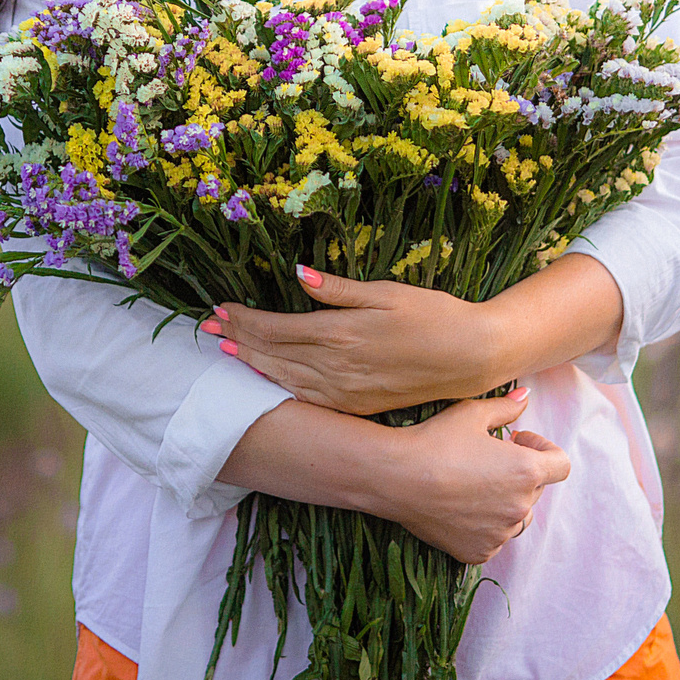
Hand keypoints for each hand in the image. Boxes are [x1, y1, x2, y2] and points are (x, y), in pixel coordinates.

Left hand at [200, 265, 500, 413]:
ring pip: (285, 377)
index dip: (244, 319)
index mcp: (342, 333)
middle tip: (208, 327)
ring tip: (226, 349)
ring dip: (252, 362)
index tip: (219, 308)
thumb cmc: (433, 315)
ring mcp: (346, 391)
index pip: (277, 327)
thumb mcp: (386, 292)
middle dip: (238, 338)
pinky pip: (307, 396)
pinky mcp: (357, 405)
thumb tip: (299, 275)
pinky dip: (280, 384)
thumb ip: (339, 289)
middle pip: (274, 353)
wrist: (471, 357)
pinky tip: (266, 376)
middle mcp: (337, 367)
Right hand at [378, 389, 569, 563]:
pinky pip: (493, 538)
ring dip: (506, 502)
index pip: (561, 464)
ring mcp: (500, 533)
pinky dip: (484, 526)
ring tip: (474, 485)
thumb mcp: (472, 414)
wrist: (395, 478)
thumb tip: (526, 396)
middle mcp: (520, 507)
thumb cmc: (435, 441)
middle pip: (537, 490)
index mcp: (527, 472)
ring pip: (516, 517)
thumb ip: (507, 407)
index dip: (544, 449)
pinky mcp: (479, 552)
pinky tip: (460, 507)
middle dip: (520, 473)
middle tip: (486, 459)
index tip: (517, 440)